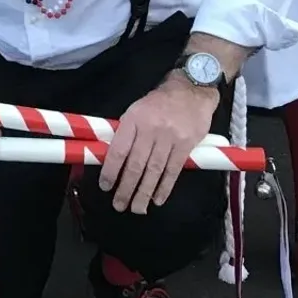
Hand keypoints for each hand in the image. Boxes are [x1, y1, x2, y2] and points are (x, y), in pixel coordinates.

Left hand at [99, 77, 219, 214]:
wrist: (191, 89)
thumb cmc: (159, 102)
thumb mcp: (137, 109)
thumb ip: (127, 132)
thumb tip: (112, 158)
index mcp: (134, 118)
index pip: (119, 150)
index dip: (111, 171)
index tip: (105, 186)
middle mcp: (150, 128)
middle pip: (136, 164)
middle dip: (126, 188)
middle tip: (119, 205)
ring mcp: (169, 137)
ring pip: (154, 171)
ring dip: (144, 193)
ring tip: (136, 208)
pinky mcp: (186, 144)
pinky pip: (173, 170)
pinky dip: (164, 187)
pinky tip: (157, 200)